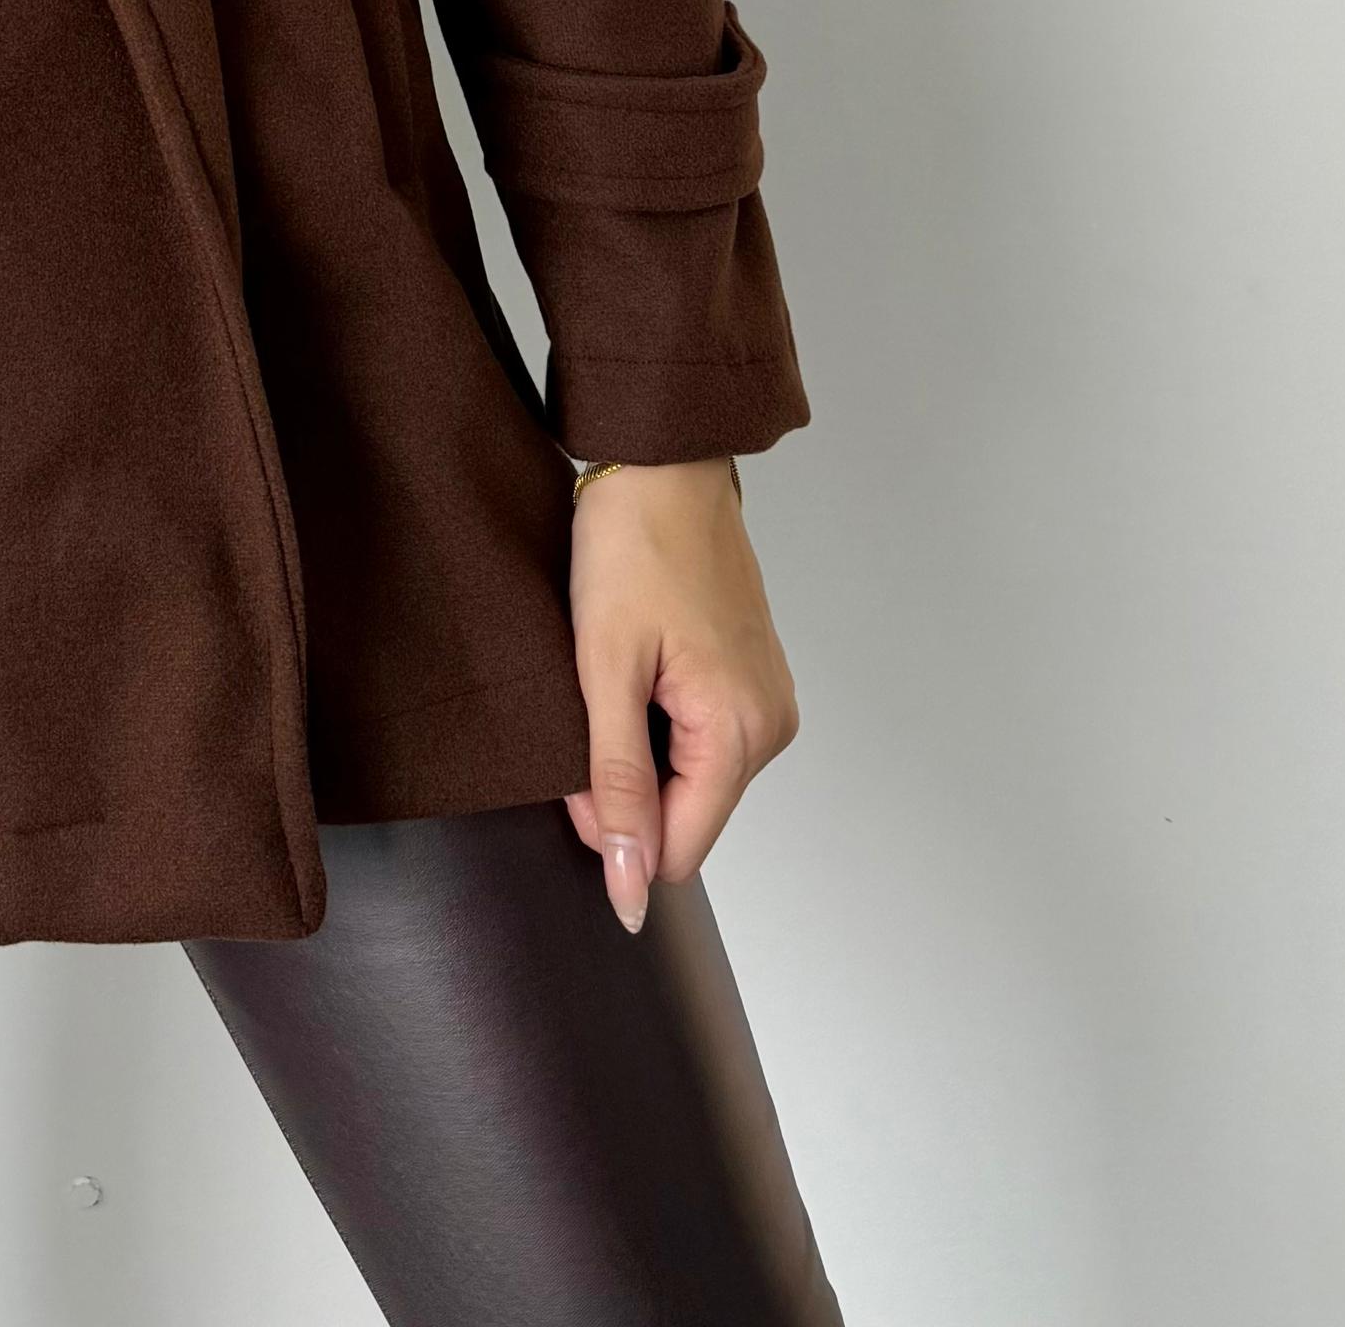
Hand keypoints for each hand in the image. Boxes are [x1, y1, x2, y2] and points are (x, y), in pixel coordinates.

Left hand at [562, 458, 798, 933]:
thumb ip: (616, 781)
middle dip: (625, 785)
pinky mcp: (754, 680)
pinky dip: (660, 722)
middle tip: (589, 702)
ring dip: (641, 749)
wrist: (663, 462)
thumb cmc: (632, 546)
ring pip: (690, 779)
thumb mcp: (605, 668)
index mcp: (741, 733)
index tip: (573, 767)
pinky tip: (640, 665)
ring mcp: (767, 702)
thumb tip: (629, 882)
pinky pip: (702, 739)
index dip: (613, 830)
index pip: (677, 850)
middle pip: (685, 816)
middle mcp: (770, 727)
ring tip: (617, 673)